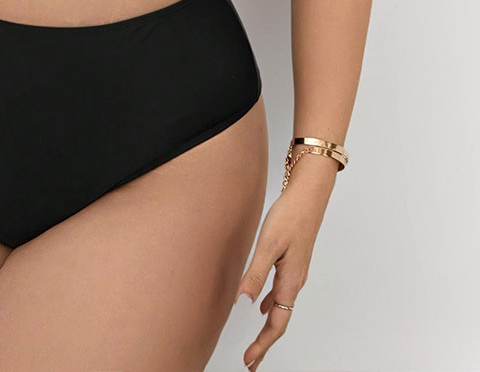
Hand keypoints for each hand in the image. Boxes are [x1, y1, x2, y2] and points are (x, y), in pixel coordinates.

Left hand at [233, 156, 337, 369]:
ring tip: (255, 340)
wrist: (308, 196)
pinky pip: (281, 292)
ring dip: (268, 326)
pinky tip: (259, 303)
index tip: (250, 360)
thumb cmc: (289, 216)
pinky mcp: (292, 261)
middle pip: (280, 320)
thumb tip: (242, 302)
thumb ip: (255, 274)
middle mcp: (295, 281)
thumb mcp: (267, 246)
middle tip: (251, 360)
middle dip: (265, 342)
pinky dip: (270, 304)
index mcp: (290, 281)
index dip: (263, 344)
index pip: (277, 323)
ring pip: (280, 307)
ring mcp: (295, 272)